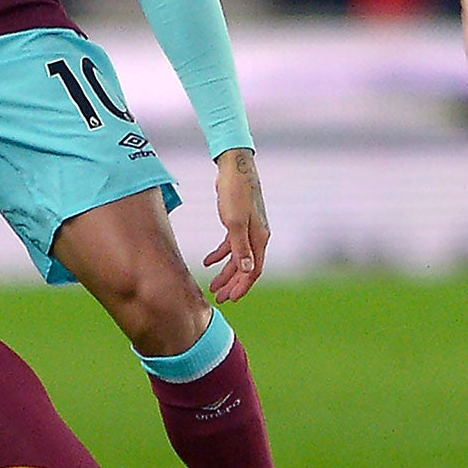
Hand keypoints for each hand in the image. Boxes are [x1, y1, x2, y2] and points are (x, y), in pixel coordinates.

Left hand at [202, 147, 267, 301]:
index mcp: (259, 238)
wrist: (234, 168)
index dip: (243, 286)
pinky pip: (230, 245)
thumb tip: (247, 271)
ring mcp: (248, 229)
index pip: (253, 270)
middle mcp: (257, 236)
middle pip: (245, 267)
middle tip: (220, 298)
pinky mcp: (237, 222)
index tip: (231, 298)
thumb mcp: (235, 222)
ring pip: (237, 258)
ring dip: (225, 272)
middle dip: (233, 284)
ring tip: (213, 285)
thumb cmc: (236, 192)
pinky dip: (219, 254)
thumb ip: (241, 248)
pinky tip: (207, 261)